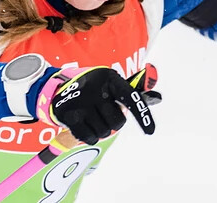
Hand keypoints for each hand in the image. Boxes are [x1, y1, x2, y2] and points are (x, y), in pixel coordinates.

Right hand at [36, 66, 155, 144]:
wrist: (58, 88)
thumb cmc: (94, 89)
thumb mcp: (111, 84)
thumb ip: (133, 92)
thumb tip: (158, 98)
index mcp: (109, 78)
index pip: (130, 98)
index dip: (142, 115)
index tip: (150, 131)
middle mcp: (95, 88)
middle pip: (118, 122)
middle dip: (113, 122)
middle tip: (103, 114)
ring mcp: (81, 102)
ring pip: (105, 132)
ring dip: (101, 130)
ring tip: (92, 118)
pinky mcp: (68, 115)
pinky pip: (90, 138)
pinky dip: (90, 136)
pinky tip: (85, 126)